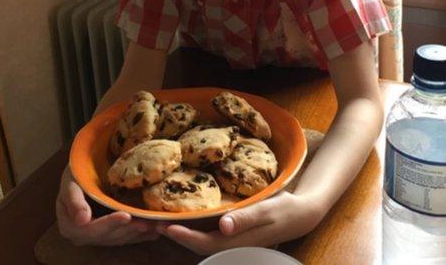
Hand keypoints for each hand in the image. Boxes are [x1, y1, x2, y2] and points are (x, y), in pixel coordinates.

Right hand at [56, 166, 159, 245]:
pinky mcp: (110, 234)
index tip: (126, 216)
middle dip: (128, 230)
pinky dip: (141, 235)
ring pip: (119, 239)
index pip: (91, 230)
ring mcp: (97, 236)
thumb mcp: (70, 181)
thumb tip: (82, 221)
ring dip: (137, 233)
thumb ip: (74, 200)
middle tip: (146, 222)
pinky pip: (126, 237)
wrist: (83, 173)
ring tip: (153, 225)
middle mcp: (83, 236)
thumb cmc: (75, 174)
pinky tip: (154, 230)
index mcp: (69, 226)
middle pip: (108, 237)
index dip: (109, 224)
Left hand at [156, 191, 322, 255]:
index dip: (183, 236)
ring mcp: (233, 239)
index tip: (164, 226)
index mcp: (237, 240)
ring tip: (164, 219)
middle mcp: (232, 243)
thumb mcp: (266, 209)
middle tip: (154, 223)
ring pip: (203, 240)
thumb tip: (223, 226)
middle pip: (198, 244)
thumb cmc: (283, 208)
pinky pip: (210, 233)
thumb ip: (245, 217)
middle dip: (176, 235)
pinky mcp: (234, 232)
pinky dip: (196, 227)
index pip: (204, 242)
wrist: (300, 213)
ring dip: (183, 232)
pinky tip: (187, 216)